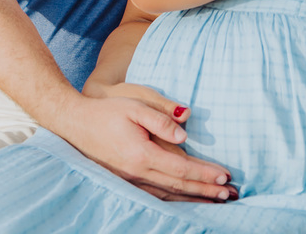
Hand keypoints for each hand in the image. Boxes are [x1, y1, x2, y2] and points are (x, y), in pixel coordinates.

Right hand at [53, 92, 235, 202]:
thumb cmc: (106, 111)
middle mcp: (137, 172)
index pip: (182, 168)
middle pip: (179, 185)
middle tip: (230, 194)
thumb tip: (184, 134)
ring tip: (215, 200)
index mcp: (142, 154)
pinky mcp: (126, 181)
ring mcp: (130, 180)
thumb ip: (160, 119)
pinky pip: (156, 195)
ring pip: (169, 194)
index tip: (225, 175)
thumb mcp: (134, 105)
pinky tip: (185, 198)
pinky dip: (175, 199)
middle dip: (206, 190)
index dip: (205, 173)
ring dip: (194, 198)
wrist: (75, 123)